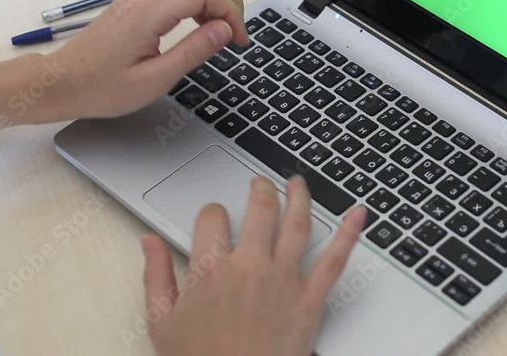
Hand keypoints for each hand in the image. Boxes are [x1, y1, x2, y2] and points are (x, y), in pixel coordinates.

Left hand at [43, 0, 249, 120]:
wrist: (58, 83)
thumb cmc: (100, 88)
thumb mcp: (154, 80)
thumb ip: (193, 52)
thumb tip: (224, 30)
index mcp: (149, 12)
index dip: (232, 13)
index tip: (238, 42)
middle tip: (236, 32)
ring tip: (221, 33)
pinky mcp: (136, 3)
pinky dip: (198, 2)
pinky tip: (199, 29)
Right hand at [141, 177, 367, 355]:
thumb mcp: (162, 323)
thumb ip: (156, 276)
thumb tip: (149, 244)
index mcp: (211, 270)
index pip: (212, 218)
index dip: (212, 212)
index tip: (215, 216)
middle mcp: (250, 267)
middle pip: (259, 210)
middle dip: (260, 190)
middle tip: (261, 184)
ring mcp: (284, 281)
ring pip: (297, 223)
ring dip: (299, 196)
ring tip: (298, 183)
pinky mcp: (310, 300)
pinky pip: (335, 260)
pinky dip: (349, 233)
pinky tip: (357, 214)